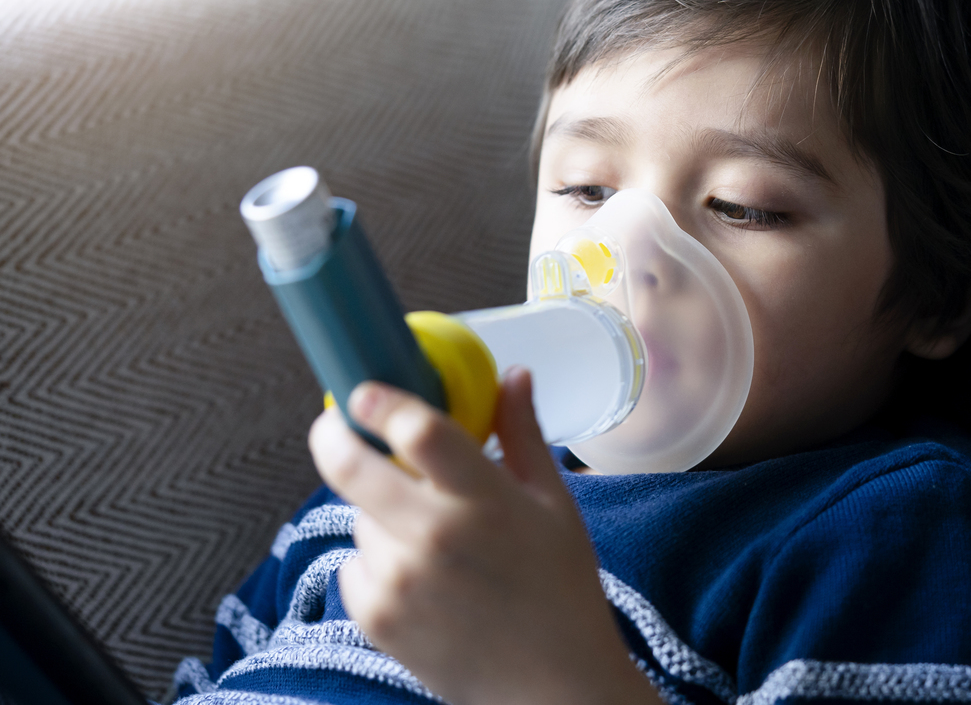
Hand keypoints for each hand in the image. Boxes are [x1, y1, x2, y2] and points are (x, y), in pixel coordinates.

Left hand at [308, 369, 661, 704]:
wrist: (553, 688)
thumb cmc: (561, 589)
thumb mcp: (553, 504)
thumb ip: (524, 434)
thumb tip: (514, 374)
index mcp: (484, 501)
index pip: (419, 431)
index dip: (382, 401)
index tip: (364, 388)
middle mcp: (435, 537)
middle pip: (353, 468)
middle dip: (333, 438)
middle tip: (333, 427)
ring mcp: (400, 582)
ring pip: (361, 518)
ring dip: (380, 514)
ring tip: (432, 539)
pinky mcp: (377, 619)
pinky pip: (356, 565)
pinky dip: (377, 561)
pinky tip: (422, 579)